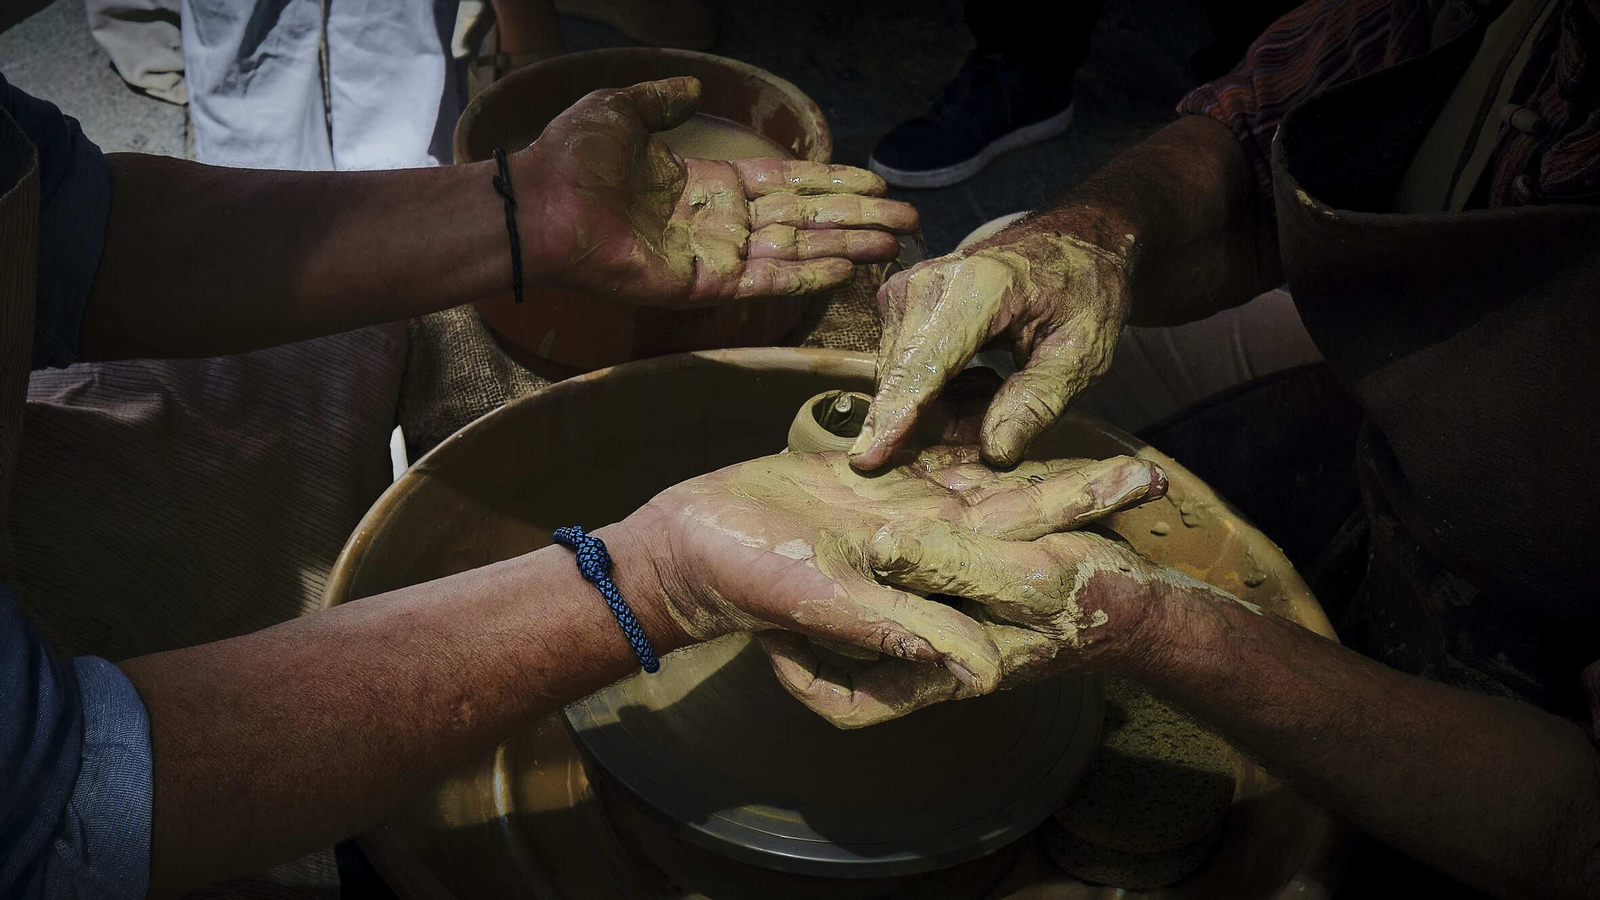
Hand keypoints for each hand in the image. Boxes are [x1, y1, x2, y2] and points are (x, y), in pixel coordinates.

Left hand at [512, 77, 918, 306]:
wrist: (541, 201)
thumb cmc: (573, 158)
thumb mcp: (624, 110)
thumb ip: (663, 102)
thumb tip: (693, 88)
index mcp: (706, 184)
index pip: (785, 186)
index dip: (831, 183)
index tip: (876, 184)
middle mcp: (720, 222)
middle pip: (806, 219)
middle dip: (857, 219)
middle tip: (909, 222)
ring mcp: (714, 255)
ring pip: (797, 249)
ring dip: (847, 246)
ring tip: (894, 244)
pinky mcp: (702, 284)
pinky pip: (764, 279)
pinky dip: (805, 274)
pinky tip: (846, 268)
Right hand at [622, 447, 1165, 726]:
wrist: (689, 542)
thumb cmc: (746, 577)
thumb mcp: (824, 601)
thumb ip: (900, 628)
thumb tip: (984, 671)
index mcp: (924, 574)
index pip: (1016, 559)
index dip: (1076, 535)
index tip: (1138, 514)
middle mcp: (924, 544)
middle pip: (1018, 513)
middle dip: (1080, 494)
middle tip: (1151, 473)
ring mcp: (899, 510)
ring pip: (985, 479)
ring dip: (1040, 459)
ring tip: (1099, 437)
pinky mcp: (871, 477)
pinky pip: (932, 449)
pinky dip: (973, 429)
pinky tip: (1011, 407)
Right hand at [849, 223, 1132, 469]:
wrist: (1066, 245)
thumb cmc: (1081, 293)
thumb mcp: (1084, 353)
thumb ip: (1039, 401)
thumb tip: (993, 452)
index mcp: (978, 288)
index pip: (925, 364)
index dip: (897, 416)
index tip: (866, 460)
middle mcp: (925, 284)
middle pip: (908, 382)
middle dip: (944, 422)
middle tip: (1004, 418)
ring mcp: (904, 292)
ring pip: (901, 383)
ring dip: (942, 408)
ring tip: (995, 390)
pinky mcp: (895, 304)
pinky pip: (901, 372)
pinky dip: (935, 391)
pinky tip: (976, 379)